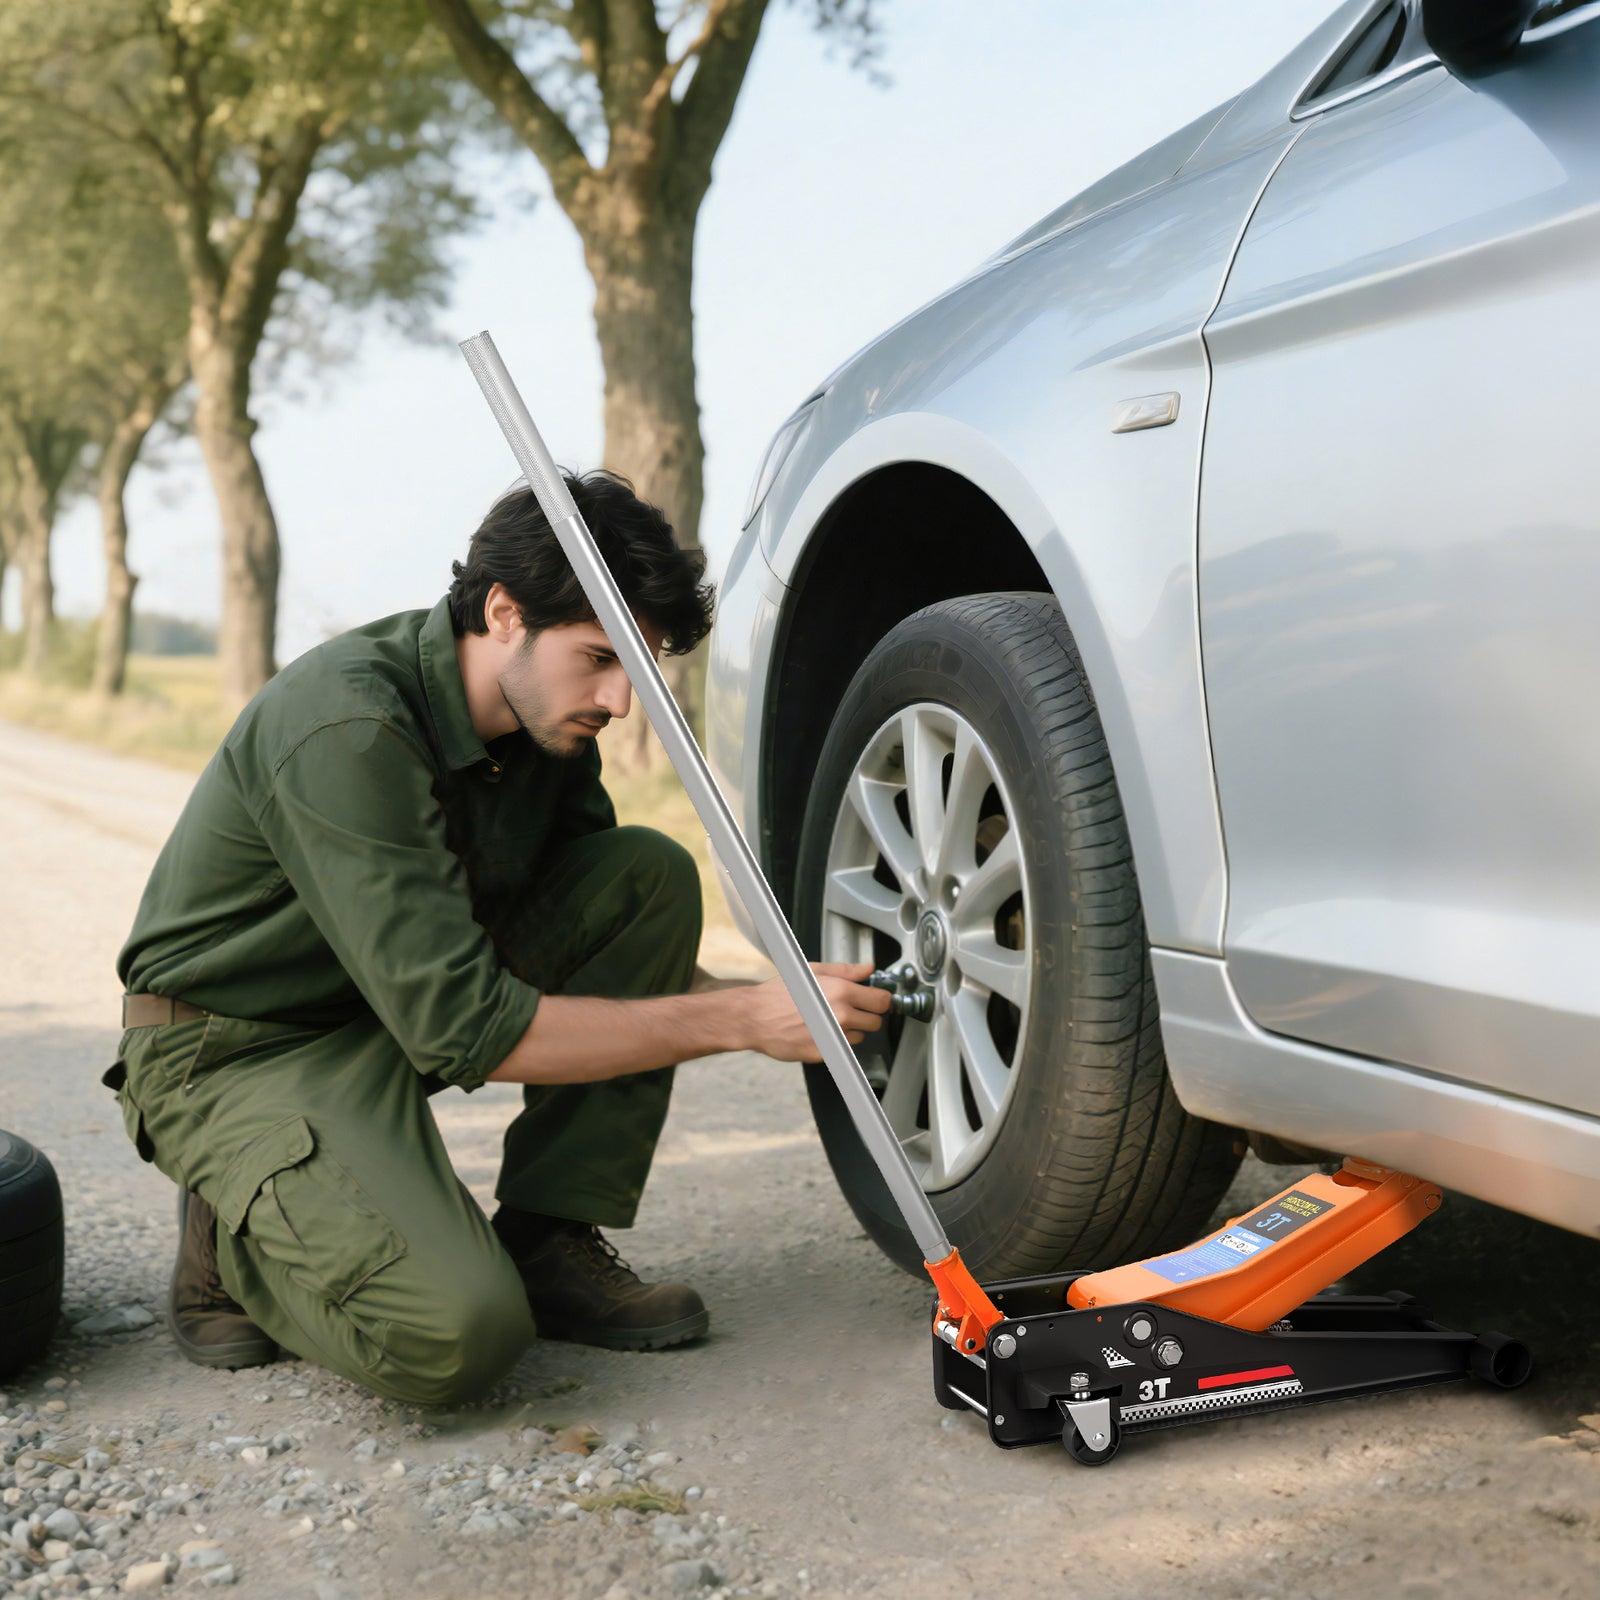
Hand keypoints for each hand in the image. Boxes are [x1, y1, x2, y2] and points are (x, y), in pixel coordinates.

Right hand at [741, 961, 892, 1062]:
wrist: (754, 1017)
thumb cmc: (779, 993)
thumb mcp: (812, 971)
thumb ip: (845, 970)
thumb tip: (868, 969)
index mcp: (841, 991)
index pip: (882, 1000)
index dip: (880, 999)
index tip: (875, 999)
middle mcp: (840, 1015)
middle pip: (876, 1021)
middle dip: (868, 1015)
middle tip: (852, 1009)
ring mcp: (833, 1037)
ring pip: (860, 1036)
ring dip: (852, 1030)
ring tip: (830, 1019)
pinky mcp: (824, 1054)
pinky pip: (843, 1049)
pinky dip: (837, 1042)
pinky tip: (820, 1031)